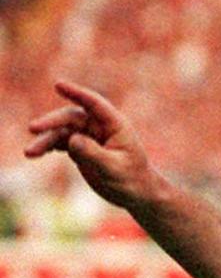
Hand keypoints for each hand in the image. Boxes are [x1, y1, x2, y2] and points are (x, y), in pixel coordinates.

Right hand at [25, 81, 160, 210]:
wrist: (134, 193)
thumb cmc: (131, 179)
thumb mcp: (114, 168)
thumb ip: (94, 154)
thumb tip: (72, 139)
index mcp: (115, 125)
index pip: (94, 104)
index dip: (77, 93)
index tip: (58, 85)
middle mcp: (99, 126)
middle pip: (71, 118)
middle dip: (51, 122)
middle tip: (33, 128)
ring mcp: (87, 136)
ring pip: (61, 131)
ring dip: (44, 140)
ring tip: (29, 153)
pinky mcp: (78, 147)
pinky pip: (59, 142)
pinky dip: (47, 147)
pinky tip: (35, 154)